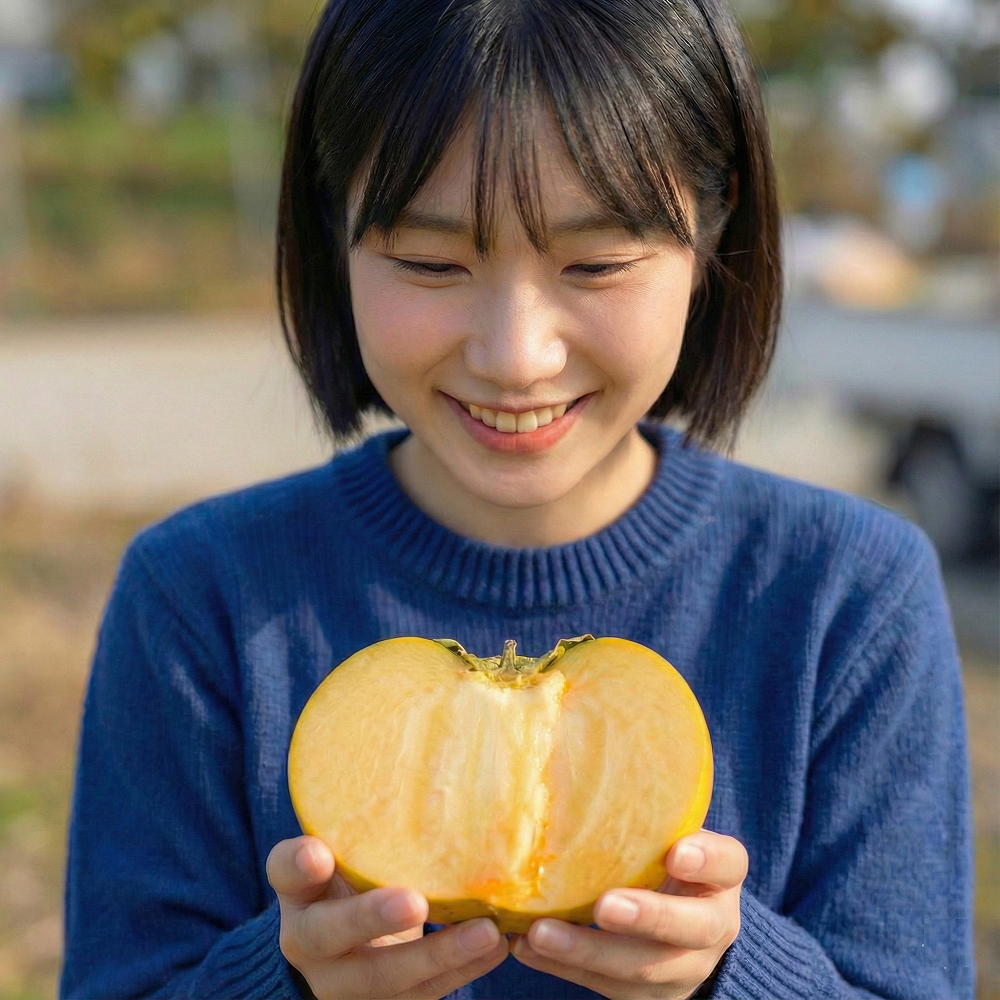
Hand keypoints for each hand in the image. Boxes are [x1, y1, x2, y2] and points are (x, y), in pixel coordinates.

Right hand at [267, 836, 508, 998]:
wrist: (345, 946)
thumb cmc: (359, 868)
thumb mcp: (350, 845)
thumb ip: (370, 817)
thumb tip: (430, 733)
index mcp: (299, 888)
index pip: (285, 871)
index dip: (297, 863)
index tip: (317, 852)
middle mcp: (310, 938)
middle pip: (329, 933)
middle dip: (372, 919)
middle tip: (414, 901)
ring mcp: (342, 980)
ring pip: (383, 978)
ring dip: (439, 954)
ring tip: (487, 932)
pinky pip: (421, 995)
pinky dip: (463, 970)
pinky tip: (497, 945)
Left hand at [511, 831, 746, 998]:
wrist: (681, 926)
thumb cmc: (660, 855)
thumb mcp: (668, 832)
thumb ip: (644, 812)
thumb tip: (574, 754)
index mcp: (721, 876)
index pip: (728, 863)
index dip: (706, 859)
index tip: (677, 853)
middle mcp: (711, 926)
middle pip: (687, 927)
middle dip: (644, 918)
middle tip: (603, 906)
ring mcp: (681, 968)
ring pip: (640, 968)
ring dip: (586, 951)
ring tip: (540, 933)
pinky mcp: (646, 995)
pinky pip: (604, 987)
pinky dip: (561, 968)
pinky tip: (526, 946)